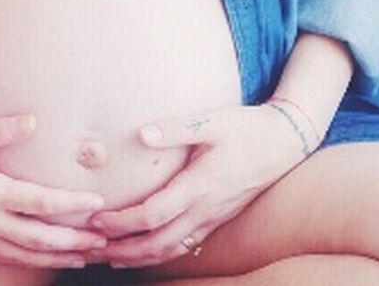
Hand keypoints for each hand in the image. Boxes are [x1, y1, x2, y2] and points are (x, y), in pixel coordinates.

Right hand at [0, 113, 108, 269]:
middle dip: (74, 241)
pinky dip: (31, 261)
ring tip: (86, 256)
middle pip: (38, 238)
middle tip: (104, 240)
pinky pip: (6, 256)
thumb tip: (33, 121)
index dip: (70, 205)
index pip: (38, 203)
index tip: (97, 203)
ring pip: (24, 254)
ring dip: (57, 256)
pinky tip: (47, 258)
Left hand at [86, 104, 311, 268]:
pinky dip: (162, 253)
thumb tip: (142, 133)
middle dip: (123, 250)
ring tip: (110, 258)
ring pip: (172, 249)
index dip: (121, 221)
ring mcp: (214, 217)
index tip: (96, 218)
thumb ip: (176, 128)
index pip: (153, 214)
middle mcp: (206, 209)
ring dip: (140, 257)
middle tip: (92, 247)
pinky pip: (186, 245)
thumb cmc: (247, 128)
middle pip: (158, 243)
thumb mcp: (213, 121)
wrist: (287, 142)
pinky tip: (145, 252)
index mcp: (200, 185)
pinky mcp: (219, 218)